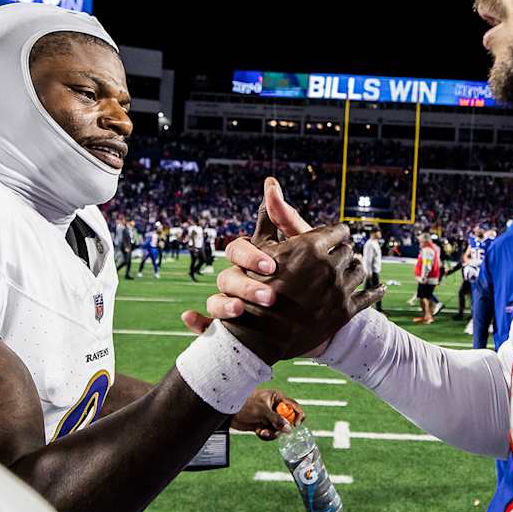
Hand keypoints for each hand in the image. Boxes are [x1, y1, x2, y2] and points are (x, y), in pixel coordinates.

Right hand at [180, 176, 319, 331]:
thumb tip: (271, 183)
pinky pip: (209, 325)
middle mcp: (239, 279)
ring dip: (223, 305)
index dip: (251, 256)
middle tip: (270, 296)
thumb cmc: (311, 277)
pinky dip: (197, 323)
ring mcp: (235, 303)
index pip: (239, 249)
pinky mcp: (235, 329)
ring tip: (239, 311)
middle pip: (227, 277)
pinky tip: (191, 320)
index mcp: (252, 259)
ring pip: (216, 301)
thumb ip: (287, 220)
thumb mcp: (304, 250)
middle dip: (246, 286)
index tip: (272, 265)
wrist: (321, 319)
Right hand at [221, 210, 382, 362]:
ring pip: (360, 271)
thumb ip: (274, 215)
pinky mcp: (346, 312)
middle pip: (349, 250)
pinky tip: (379, 289)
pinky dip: (375, 292)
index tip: (335, 235)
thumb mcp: (261, 247)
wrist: (258, 335)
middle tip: (341, 255)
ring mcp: (339, 289)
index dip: (335, 233)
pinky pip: (369, 297)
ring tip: (353, 271)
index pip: (338, 230)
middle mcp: (329, 264)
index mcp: (312, 245)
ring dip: (356, 270)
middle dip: (344, 252)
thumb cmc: (255, 287)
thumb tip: (271, 184)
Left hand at [230, 389, 303, 439]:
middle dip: (281, 428)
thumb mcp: (262, 411)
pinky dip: (266, 435)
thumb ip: (276, 420)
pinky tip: (259, 432)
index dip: (298, 415)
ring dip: (272, 433)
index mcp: (277, 398)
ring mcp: (269, 417)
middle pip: (288, 421)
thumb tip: (289, 429)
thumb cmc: (244, 404)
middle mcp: (275, 408)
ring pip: (279, 429)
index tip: (296, 425)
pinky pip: (271, 433)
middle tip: (275, 430)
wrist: (228, 412)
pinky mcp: (263, 425)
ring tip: (263, 431)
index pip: (294, 406)